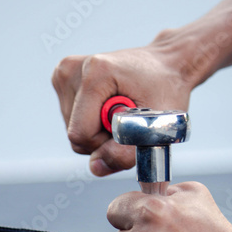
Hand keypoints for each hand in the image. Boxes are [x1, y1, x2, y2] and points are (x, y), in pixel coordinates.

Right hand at [52, 45, 192, 176]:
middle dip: (103, 138)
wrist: (166, 63)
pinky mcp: (64, 78)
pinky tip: (111, 106)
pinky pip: (73, 119)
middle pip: (75, 134)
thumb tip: (95, 167)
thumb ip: (126, 152)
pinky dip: (93, 121)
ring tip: (123, 111)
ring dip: (99, 130)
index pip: (80, 134)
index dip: (106, 143)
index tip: (130, 128)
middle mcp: (73, 69)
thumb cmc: (166, 89)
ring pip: (73, 129)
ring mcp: (66, 73)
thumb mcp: (156, 126)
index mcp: (96, 73)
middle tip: (129, 121)